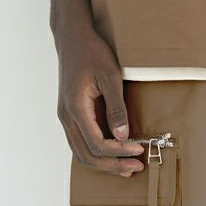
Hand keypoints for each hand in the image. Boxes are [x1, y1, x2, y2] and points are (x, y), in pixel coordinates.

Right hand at [56, 31, 144, 176]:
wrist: (73, 38)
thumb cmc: (92, 52)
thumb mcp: (110, 76)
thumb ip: (117, 108)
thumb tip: (123, 135)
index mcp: (75, 108)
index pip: (97, 144)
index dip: (119, 152)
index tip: (139, 150)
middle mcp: (66, 117)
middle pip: (87, 156)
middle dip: (113, 166)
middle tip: (135, 168)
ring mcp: (66, 118)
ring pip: (82, 154)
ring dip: (104, 164)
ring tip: (127, 168)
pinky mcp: (70, 117)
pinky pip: (81, 144)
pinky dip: (97, 154)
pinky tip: (114, 155)